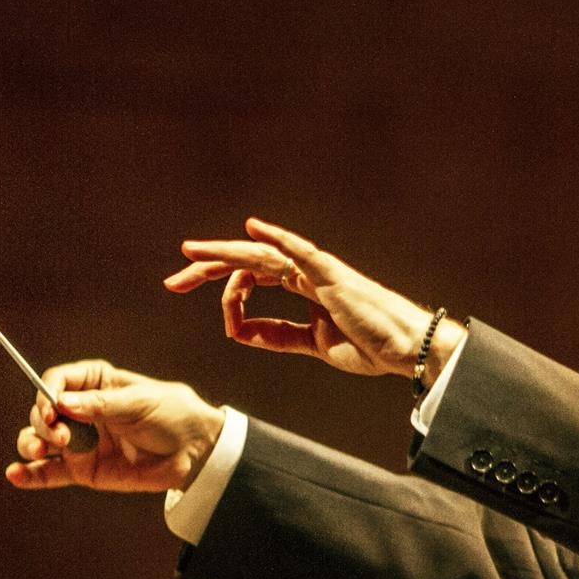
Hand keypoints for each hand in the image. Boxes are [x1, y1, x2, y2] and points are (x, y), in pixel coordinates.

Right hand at [5, 360, 225, 493]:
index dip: (47, 393)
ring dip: (31, 444)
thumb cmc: (172, 415)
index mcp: (96, 383)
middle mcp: (82, 410)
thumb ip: (100, 406)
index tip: (53, 408)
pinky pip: (50, 473)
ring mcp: (80, 441)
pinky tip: (15, 474)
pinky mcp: (84, 469)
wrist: (195, 452)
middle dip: (43, 423)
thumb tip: (62, 404)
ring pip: (40, 441)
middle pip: (43, 411)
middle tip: (61, 437)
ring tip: (39, 452)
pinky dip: (31, 475)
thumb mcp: (139, 403)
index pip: (57, 381)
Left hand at [163, 217, 442, 377]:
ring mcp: (317, 271)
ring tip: (189, 254)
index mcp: (302, 288)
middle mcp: (305, 273)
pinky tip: (251, 230)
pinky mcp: (331, 275)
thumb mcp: (312, 344)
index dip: (222, 291)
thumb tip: (239, 331)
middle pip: (246, 264)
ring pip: (262, 255)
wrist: (405, 348)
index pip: (250, 279)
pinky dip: (276, 238)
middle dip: (207, 271)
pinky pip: (300, 251)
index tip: (209, 315)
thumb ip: (278, 336)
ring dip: (223, 254)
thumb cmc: (369, 344)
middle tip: (173, 282)